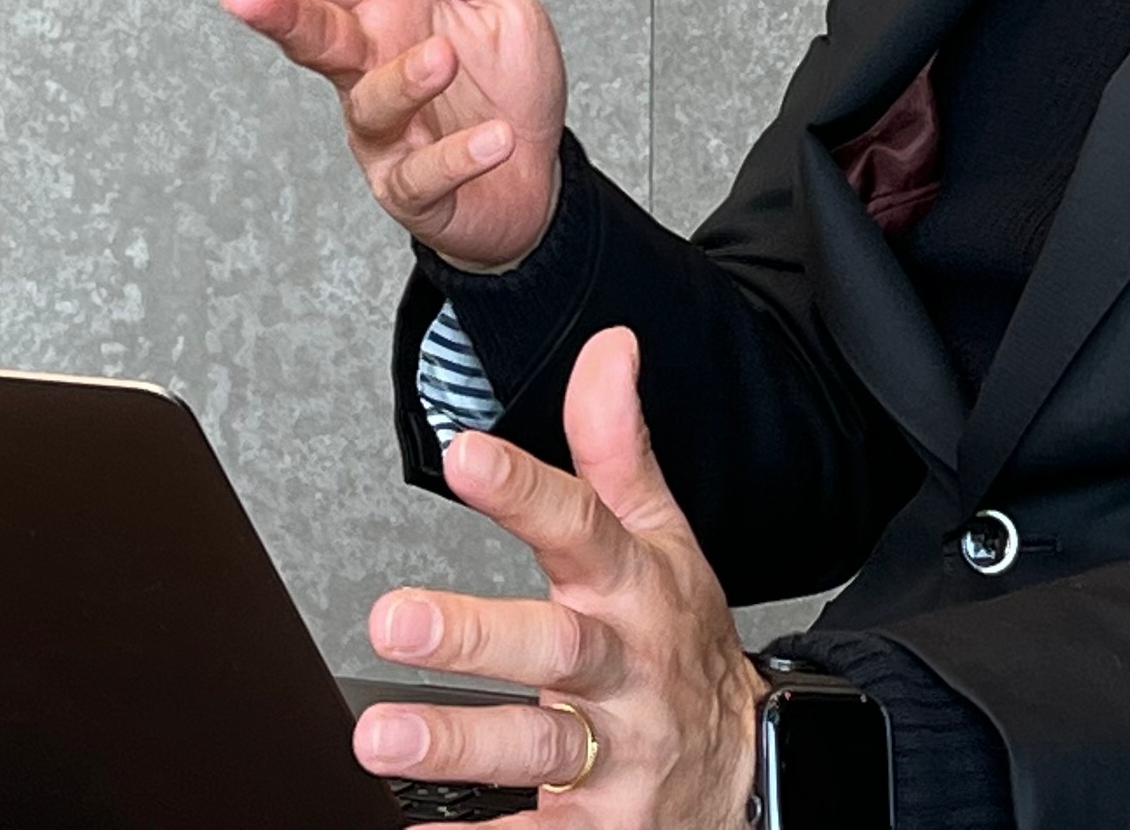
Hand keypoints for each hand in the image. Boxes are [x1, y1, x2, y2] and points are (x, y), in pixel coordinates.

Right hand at [218, 0, 567, 272]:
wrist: (539, 168)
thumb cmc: (504, 78)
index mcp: (385, 13)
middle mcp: (370, 69)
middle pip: (316, 37)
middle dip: (280, 13)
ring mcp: (385, 134)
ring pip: (371, 105)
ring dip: (403, 81)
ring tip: (444, 59)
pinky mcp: (412, 190)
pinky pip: (423, 175)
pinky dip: (458, 156)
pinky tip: (494, 140)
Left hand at [352, 329, 763, 826]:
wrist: (752, 771)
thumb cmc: (682, 643)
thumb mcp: (663, 542)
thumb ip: (618, 450)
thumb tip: (607, 348)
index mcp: (635, 592)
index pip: (585, 528)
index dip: (527, 491)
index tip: (465, 456)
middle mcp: (626, 673)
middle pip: (558, 650)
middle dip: (477, 636)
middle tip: (392, 618)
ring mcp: (616, 757)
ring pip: (538, 751)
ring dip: (458, 742)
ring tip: (378, 737)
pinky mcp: (601, 828)